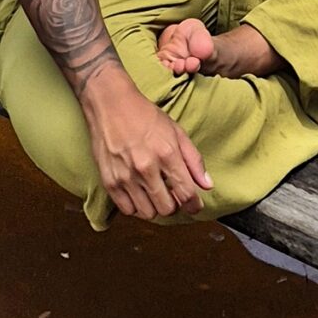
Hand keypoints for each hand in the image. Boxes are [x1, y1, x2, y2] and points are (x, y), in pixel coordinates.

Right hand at [84, 74, 213, 219]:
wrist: (111, 105)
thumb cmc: (145, 116)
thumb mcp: (176, 132)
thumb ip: (194, 160)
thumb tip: (207, 185)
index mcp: (167, 153)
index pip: (186, 193)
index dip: (194, 204)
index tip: (195, 206)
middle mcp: (146, 167)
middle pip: (167, 209)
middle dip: (174, 205)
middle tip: (172, 194)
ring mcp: (126, 176)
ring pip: (148, 213)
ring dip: (155, 207)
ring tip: (154, 192)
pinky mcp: (109, 181)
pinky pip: (127, 210)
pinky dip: (136, 206)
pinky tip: (138, 192)